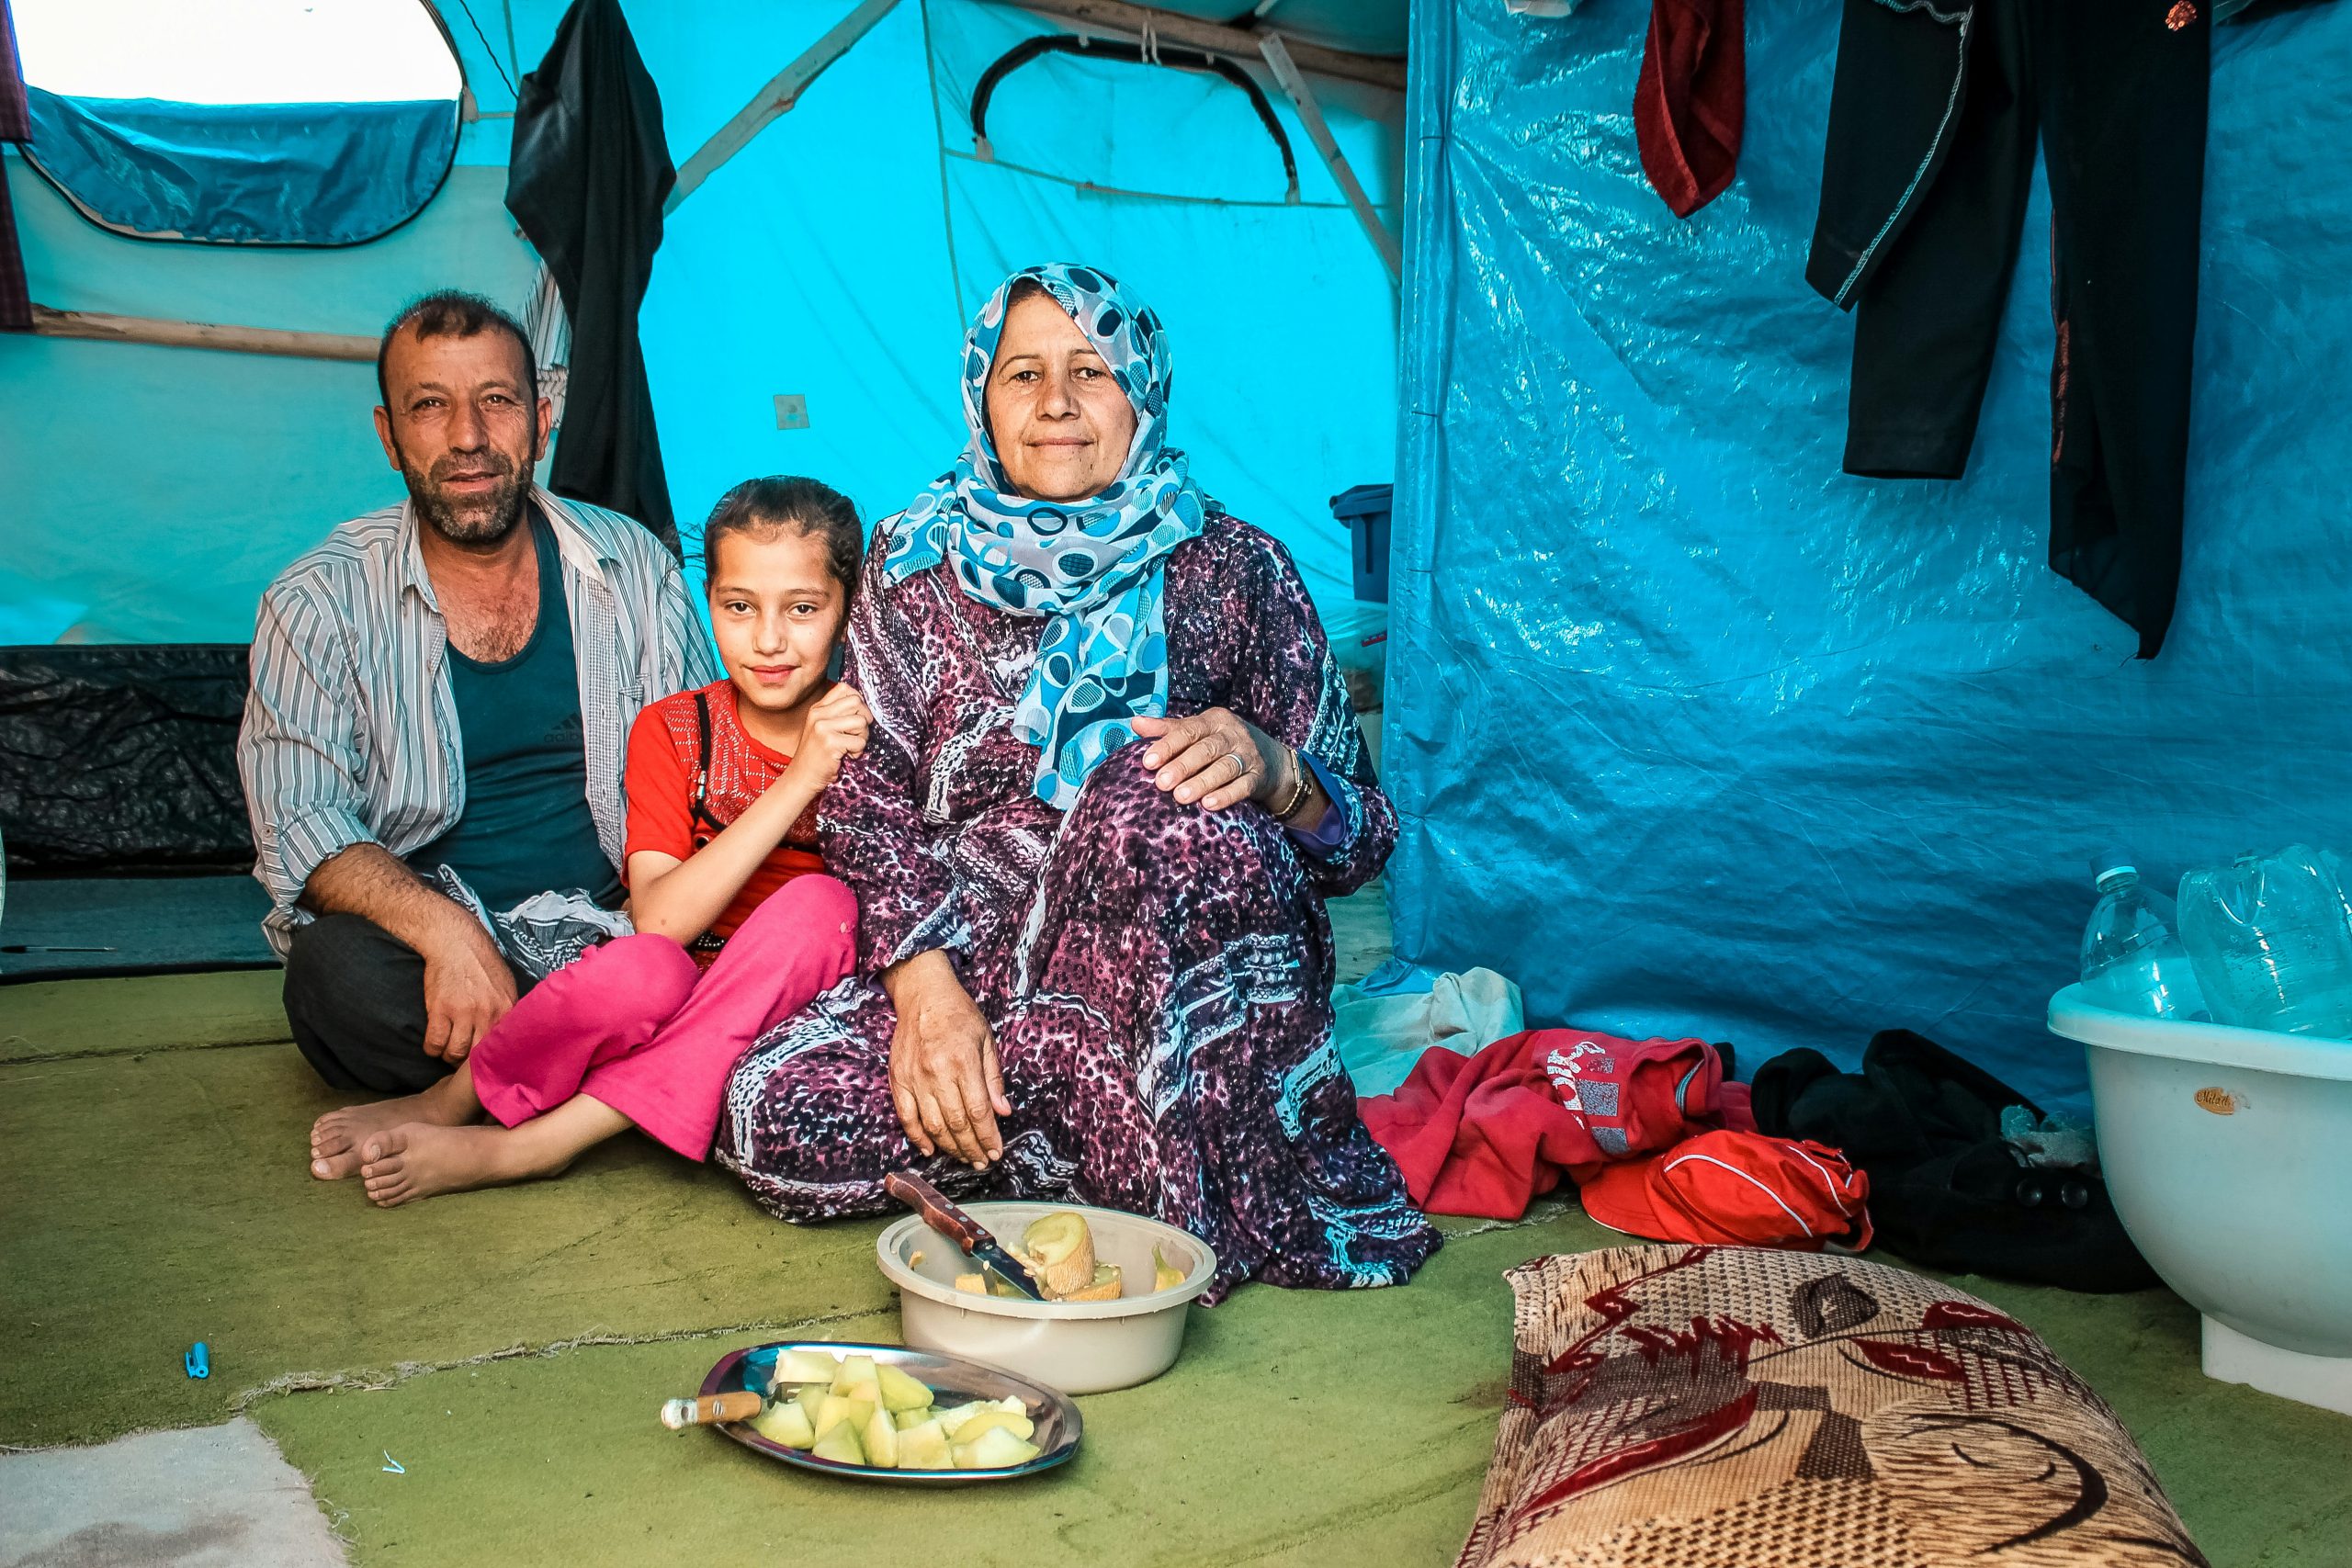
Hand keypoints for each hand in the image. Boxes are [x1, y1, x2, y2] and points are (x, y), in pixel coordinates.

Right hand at [418, 914, 516, 1062]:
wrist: (456, 941)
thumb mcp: (505, 984)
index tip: (486, 1061)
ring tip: (448, 1052)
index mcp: (507, 1007)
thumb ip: (508, 1009)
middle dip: (470, 1063)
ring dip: (450, 1057)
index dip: (492, 1057)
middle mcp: (488, 1013)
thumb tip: (510, 1032)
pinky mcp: (440, 1010)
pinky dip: (432, 1049)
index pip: (503, 1045)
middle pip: (479, 1054)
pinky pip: (435, 1042)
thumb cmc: (481, 961)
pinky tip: (433, 1045)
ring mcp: (463, 1012)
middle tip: (463, 1061)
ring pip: (456, 1052)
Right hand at [794, 682, 871, 791]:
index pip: (845, 688)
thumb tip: (863, 705)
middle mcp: (819, 714)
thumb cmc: (817, 755)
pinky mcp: (830, 743)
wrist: (801, 777)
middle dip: (864, 719)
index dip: (858, 701)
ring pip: (861, 721)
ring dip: (863, 737)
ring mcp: (823, 728)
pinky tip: (847, 756)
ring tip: (851, 747)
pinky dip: (858, 751)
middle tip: (856, 734)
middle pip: (857, 702)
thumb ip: (837, 714)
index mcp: (818, 708)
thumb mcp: (822, 728)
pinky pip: (860, 741)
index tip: (856, 717)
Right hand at [882, 951, 1010, 1167]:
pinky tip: (930, 1150)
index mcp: (963, 1062)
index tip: (996, 1152)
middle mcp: (937, 1073)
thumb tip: (1003, 1112)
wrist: (923, 995)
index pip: (978, 1112)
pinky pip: (906, 1116)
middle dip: (972, 1148)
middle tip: (981, 1161)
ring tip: (963, 1158)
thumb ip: (993, 1079)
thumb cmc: (959, 1016)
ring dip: (949, 1147)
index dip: (988, 1137)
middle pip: (956, 1123)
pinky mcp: (897, 1079)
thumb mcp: (987, 1040)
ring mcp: (914, 1078)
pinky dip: (917, 1137)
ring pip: (932, 1125)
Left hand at [1131, 708, 1291, 812]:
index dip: (1168, 745)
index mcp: (1213, 720)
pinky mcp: (1258, 778)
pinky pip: (1243, 786)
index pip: (1188, 730)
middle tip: (1161, 783)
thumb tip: (1135, 723)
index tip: (1148, 761)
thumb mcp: (1199, 732)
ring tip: (1180, 797)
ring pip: (1224, 768)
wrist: (1272, 761)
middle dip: (1182, 766)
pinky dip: (1226, 795)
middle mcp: (1232, 734)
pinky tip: (1209, 805)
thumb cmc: (1224, 744)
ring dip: (1202, 782)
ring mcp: (1248, 756)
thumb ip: (1168, 729)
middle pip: (1206, 749)